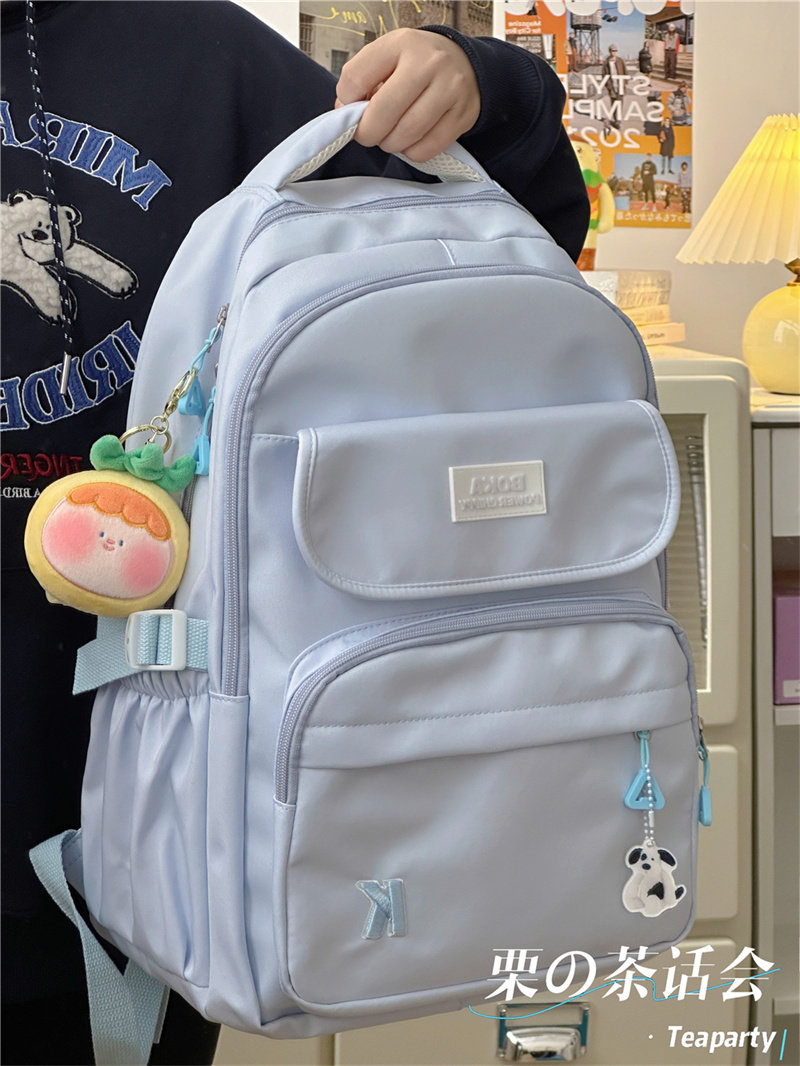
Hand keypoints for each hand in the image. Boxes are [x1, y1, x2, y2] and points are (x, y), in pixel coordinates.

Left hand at [334, 29, 479, 161]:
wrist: (465, 63)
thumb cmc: (417, 64)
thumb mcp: (388, 56)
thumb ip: (362, 81)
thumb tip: (347, 116)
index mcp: (400, 43)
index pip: (355, 79)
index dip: (346, 103)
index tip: (353, 109)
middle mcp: (428, 63)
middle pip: (382, 113)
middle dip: (367, 133)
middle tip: (369, 133)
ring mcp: (449, 90)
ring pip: (405, 136)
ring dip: (390, 144)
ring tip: (392, 134)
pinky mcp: (462, 116)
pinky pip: (425, 150)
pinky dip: (411, 152)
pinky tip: (412, 139)